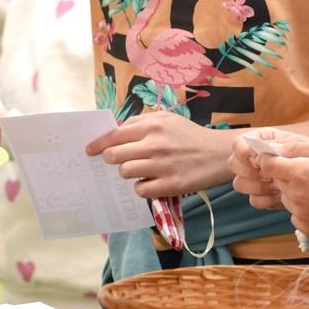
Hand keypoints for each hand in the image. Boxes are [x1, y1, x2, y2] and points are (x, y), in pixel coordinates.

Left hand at [86, 110, 236, 196]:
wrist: (219, 153)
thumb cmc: (190, 135)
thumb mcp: (168, 119)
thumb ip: (141, 122)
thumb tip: (116, 132)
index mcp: (153, 125)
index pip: (114, 136)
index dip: (98, 144)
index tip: (89, 151)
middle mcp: (155, 144)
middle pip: (114, 156)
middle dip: (112, 159)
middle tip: (120, 160)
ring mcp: (162, 166)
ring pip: (125, 173)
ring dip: (128, 173)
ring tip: (141, 170)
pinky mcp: (170, 185)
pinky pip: (140, 190)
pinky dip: (142, 187)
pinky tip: (152, 181)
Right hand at [228, 128, 308, 211]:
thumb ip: (288, 148)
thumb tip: (267, 155)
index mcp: (265, 141)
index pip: (239, 143)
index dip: (243, 152)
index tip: (255, 160)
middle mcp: (257, 159)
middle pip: (234, 164)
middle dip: (248, 171)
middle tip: (266, 176)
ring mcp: (259, 178)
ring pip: (241, 184)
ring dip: (257, 186)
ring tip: (277, 187)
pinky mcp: (265, 195)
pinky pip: (255, 200)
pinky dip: (266, 200)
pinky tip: (280, 198)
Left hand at [233, 134, 308, 238]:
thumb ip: (300, 148)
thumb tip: (278, 148)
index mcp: (300, 173)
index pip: (267, 165)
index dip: (269, 161)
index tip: (276, 161)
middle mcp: (296, 195)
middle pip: (277, 182)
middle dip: (287, 177)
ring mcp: (301, 213)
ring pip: (286, 200)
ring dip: (295, 194)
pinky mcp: (307, 228)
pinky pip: (295, 216)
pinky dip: (303, 211)